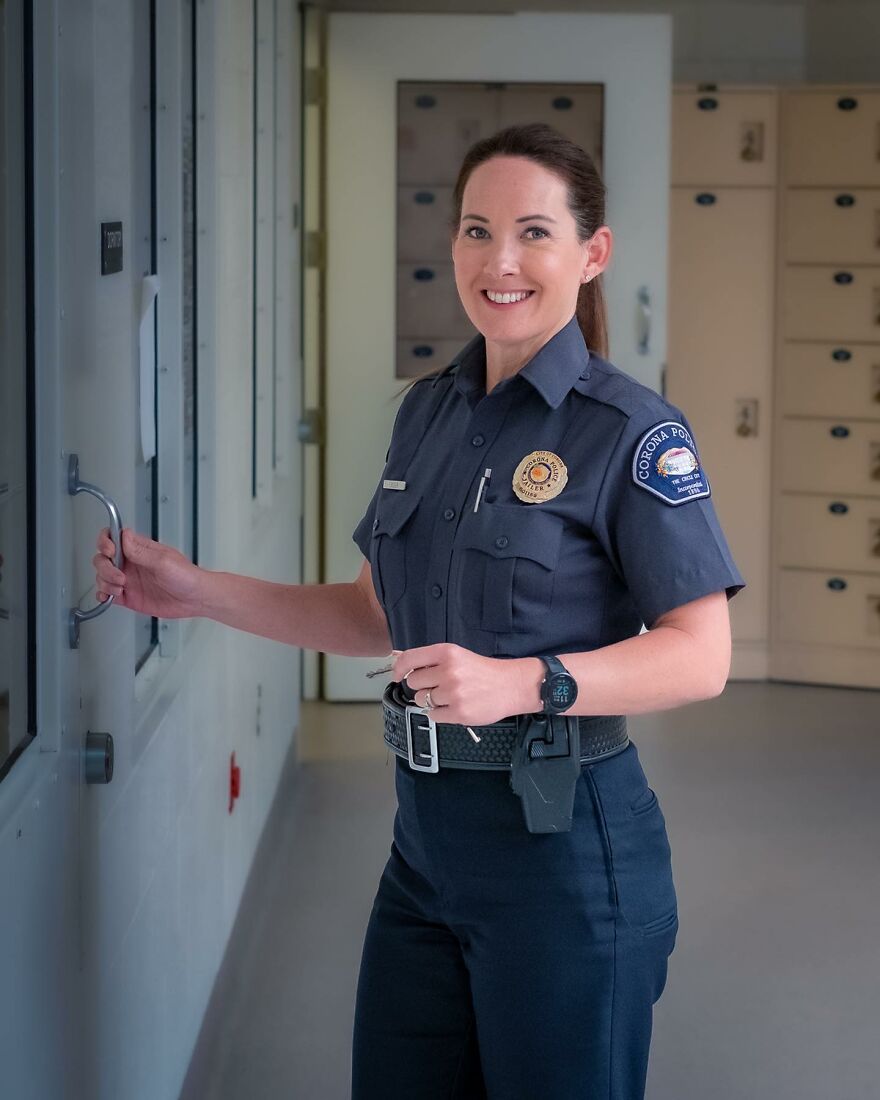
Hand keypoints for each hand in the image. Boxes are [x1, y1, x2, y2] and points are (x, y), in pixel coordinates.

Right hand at [92, 527, 204, 618]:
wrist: (195, 599)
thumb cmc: (187, 577)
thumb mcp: (164, 561)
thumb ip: (141, 551)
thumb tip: (124, 536)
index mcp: (140, 549)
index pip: (113, 537)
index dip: (105, 542)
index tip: (110, 551)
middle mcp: (132, 563)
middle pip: (102, 558)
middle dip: (105, 567)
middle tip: (121, 577)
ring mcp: (129, 579)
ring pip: (102, 576)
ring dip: (105, 582)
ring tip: (121, 588)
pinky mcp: (129, 596)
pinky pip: (107, 593)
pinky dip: (103, 595)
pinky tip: (109, 596)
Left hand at [392, 642, 536, 724]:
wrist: (512, 686)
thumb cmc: (484, 671)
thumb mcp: (459, 656)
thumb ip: (433, 661)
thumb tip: (404, 667)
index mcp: (447, 653)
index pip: (409, 659)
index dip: (399, 669)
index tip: (397, 676)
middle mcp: (448, 671)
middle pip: (413, 682)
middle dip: (422, 686)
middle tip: (438, 686)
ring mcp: (453, 693)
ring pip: (421, 700)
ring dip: (431, 701)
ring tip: (450, 696)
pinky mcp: (458, 713)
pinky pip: (433, 716)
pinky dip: (440, 714)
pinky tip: (454, 706)